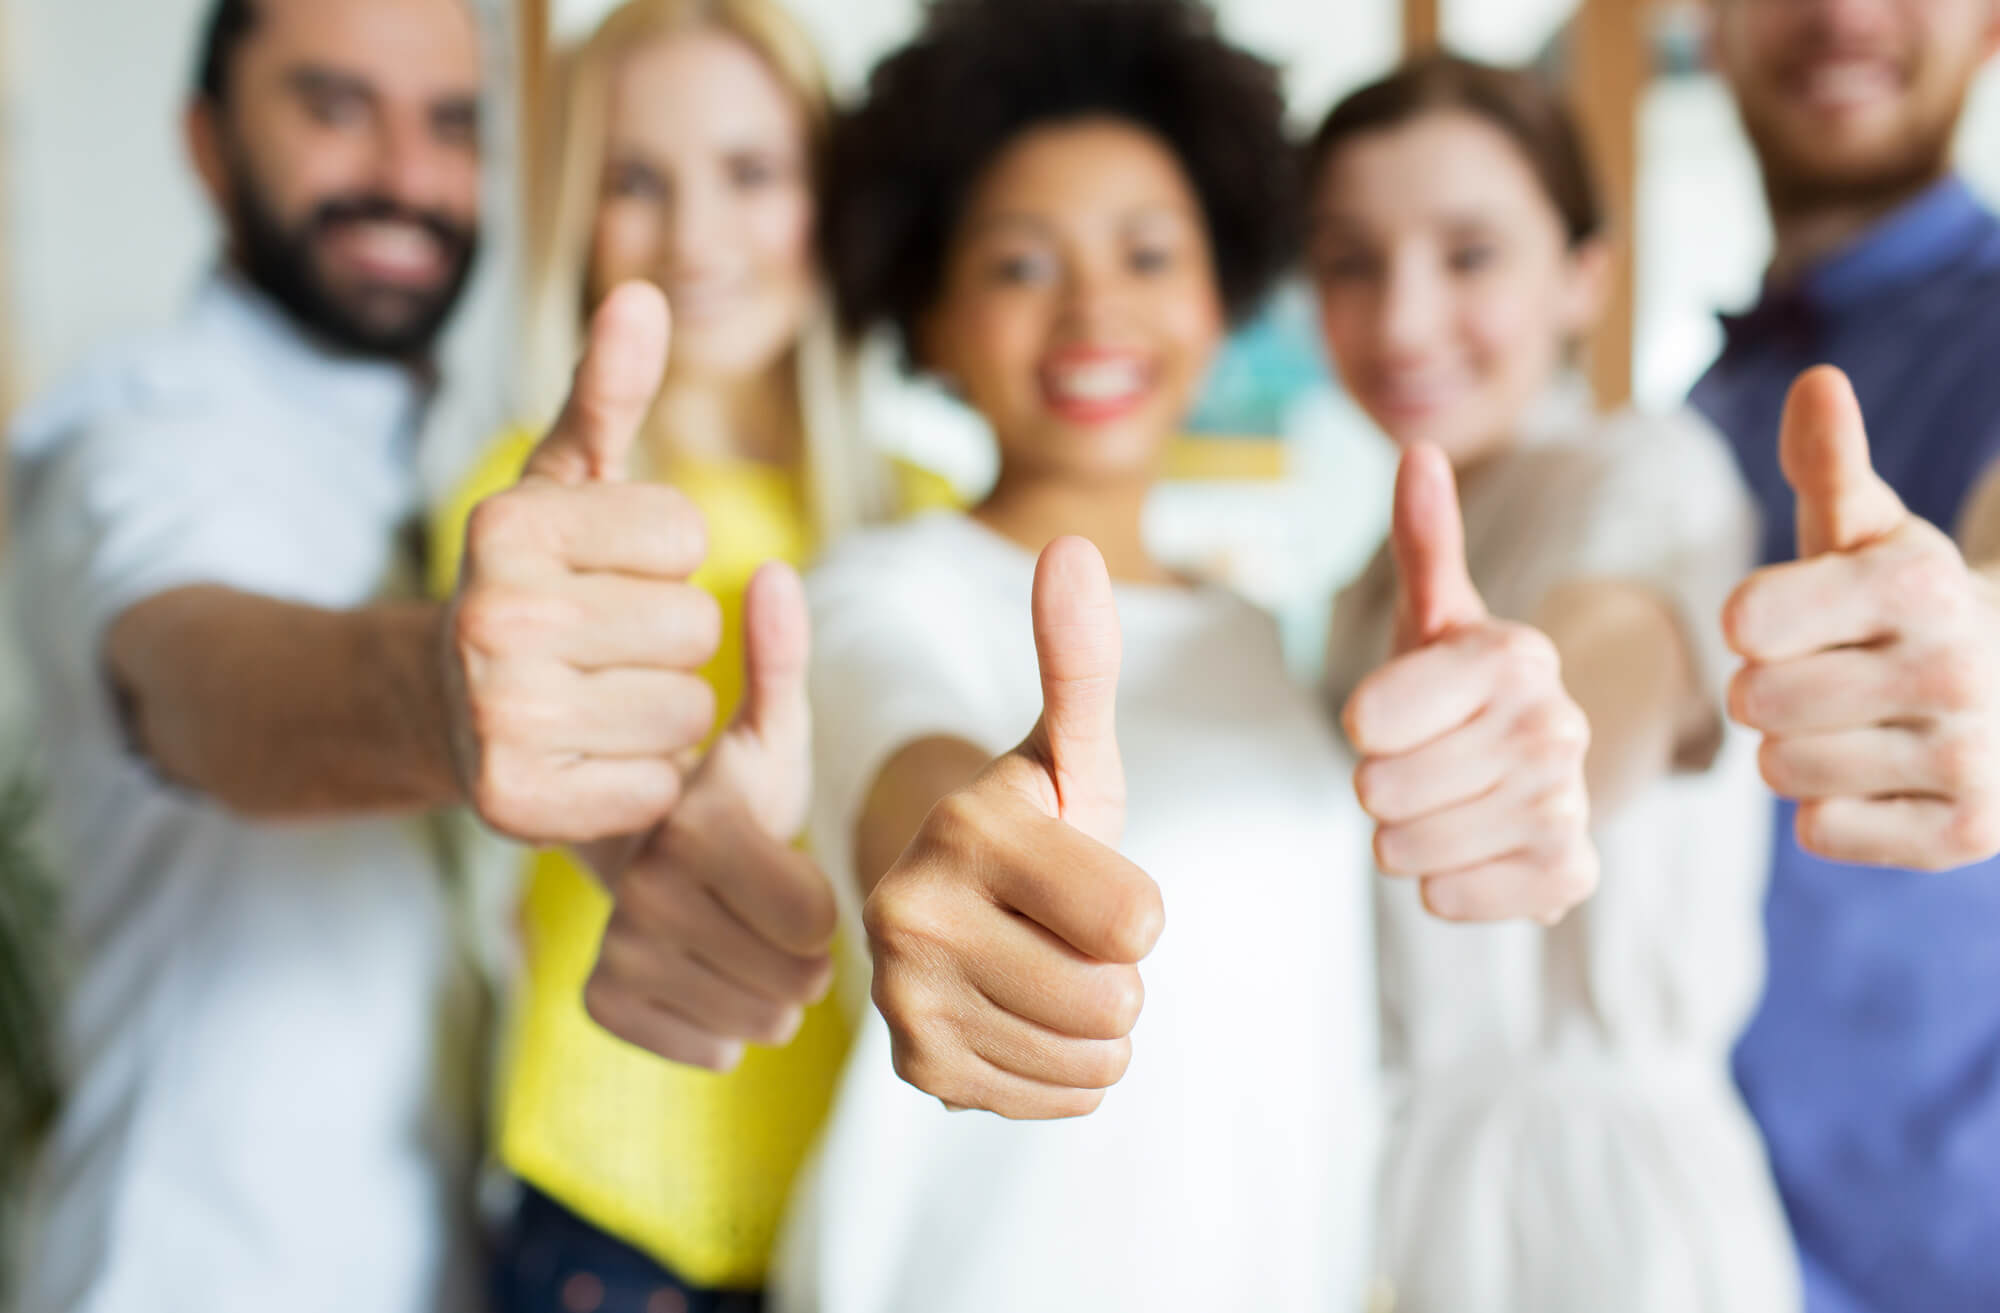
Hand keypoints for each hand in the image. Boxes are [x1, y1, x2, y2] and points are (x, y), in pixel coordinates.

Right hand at [444, 282, 722, 842]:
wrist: (449, 704)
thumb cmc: (539, 578)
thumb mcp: (569, 479)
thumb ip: (609, 390)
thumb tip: (645, 294)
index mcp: (506, 525)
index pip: (686, 532)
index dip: (666, 556)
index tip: (612, 570)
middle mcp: (488, 616)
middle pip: (694, 626)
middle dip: (672, 639)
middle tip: (609, 647)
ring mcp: (494, 714)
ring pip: (685, 711)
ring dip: (663, 712)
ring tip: (600, 699)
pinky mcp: (511, 801)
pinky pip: (655, 785)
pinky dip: (641, 780)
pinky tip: (591, 759)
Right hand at [584, 562, 838, 1070]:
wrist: (635, 849)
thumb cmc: (729, 793)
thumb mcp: (763, 732)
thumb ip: (779, 663)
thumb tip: (776, 572)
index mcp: (696, 824)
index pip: (811, 920)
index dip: (824, 911)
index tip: (802, 882)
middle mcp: (645, 888)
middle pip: (790, 978)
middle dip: (803, 957)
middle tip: (774, 916)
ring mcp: (619, 947)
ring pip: (755, 1021)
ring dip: (768, 994)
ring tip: (747, 943)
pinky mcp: (602, 999)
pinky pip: (707, 1049)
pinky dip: (723, 1029)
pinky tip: (712, 978)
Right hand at [863, 538, 1162, 1118]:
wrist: (959, 902)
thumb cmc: (1037, 821)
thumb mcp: (1069, 747)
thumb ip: (1079, 659)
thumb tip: (1074, 547)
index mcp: (966, 828)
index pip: (1139, 921)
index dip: (1140, 908)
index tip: (1084, 877)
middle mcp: (912, 914)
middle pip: (1117, 1000)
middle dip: (1121, 973)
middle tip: (1067, 931)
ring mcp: (903, 999)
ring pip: (1094, 1058)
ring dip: (1099, 1025)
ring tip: (1049, 967)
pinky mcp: (915, 1068)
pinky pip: (1060, 1098)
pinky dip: (1065, 1070)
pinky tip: (1025, 1014)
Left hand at [1344, 443, 1597, 924]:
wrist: (1523, 774)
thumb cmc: (1457, 689)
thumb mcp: (1433, 614)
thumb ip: (1423, 539)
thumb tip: (1419, 450)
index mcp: (1515, 656)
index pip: (1369, 721)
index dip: (1365, 724)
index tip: (1394, 715)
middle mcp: (1556, 726)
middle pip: (1379, 791)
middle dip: (1379, 786)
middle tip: (1421, 766)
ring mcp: (1568, 805)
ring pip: (1405, 849)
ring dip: (1403, 838)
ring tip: (1443, 805)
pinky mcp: (1568, 876)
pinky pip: (1448, 899)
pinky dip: (1444, 885)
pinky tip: (1474, 850)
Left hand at [1725, 366, 1999, 868]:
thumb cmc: (1903, 604)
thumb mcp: (1866, 531)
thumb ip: (1829, 463)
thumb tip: (1817, 382)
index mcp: (1920, 585)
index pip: (1749, 623)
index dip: (1751, 623)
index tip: (1779, 617)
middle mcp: (1955, 667)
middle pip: (1756, 704)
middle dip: (1768, 692)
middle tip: (1825, 676)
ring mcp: (1970, 757)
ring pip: (1784, 772)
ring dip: (1797, 753)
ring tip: (1857, 724)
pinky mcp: (1967, 834)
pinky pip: (1823, 831)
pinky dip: (1833, 811)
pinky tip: (1882, 775)